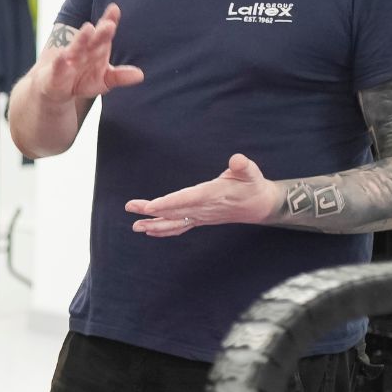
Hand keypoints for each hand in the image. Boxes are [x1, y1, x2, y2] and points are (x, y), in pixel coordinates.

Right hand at [38, 4, 144, 105]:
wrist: (54, 89)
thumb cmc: (81, 80)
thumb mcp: (104, 80)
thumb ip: (120, 76)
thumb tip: (140, 75)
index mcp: (96, 48)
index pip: (104, 32)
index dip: (109, 20)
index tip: (115, 9)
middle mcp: (83, 50)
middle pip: (93, 39)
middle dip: (101, 31)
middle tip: (109, 24)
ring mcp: (68, 59)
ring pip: (76, 47)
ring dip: (82, 38)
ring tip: (89, 28)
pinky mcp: (55, 72)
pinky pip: (58, 65)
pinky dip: (60, 61)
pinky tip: (63, 55)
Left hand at [126, 153, 276, 236]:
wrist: (260, 206)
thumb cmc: (253, 185)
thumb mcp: (252, 173)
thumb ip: (243, 166)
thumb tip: (237, 160)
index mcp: (213, 194)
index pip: (187, 199)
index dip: (168, 203)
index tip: (150, 206)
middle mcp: (204, 208)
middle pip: (175, 210)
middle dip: (152, 211)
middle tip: (130, 208)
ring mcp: (202, 216)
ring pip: (175, 221)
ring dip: (154, 224)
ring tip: (135, 226)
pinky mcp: (201, 219)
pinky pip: (181, 226)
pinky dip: (165, 230)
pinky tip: (149, 231)